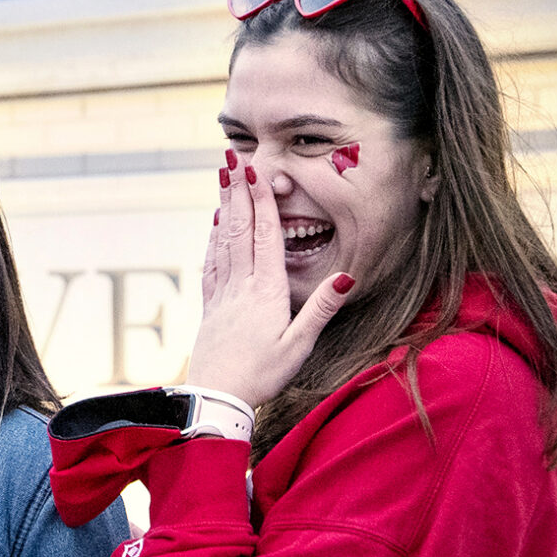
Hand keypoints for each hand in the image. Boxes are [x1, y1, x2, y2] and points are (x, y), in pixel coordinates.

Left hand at [187, 156, 354, 407]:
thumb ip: (321, 310)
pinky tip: (214, 224)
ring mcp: (222, 294)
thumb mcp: (299, 346)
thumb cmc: (262, 375)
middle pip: (241, 229)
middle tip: (234, 159)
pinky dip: (214, 238)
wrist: (216, 397)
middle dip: (239, 192)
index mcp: (266, 291)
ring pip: (224, 241)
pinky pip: (212, 263)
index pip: (265, 236)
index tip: (257, 171)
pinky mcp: (210, 306)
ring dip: (225, 207)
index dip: (262, 201)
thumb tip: (346, 277)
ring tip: (223, 179)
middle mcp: (241, 286)